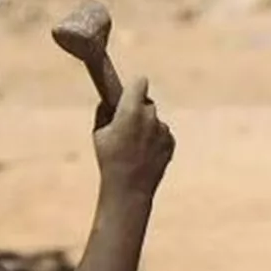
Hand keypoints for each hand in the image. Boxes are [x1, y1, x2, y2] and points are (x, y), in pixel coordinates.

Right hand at [92, 77, 174, 200]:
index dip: (134, 86)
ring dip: (147, 127)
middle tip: (127, 123)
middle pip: (147, 102)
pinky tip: (144, 154)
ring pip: (154, 120)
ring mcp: (163, 130)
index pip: (139, 82)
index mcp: (131, 110)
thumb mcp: (99, 133)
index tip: (130, 91)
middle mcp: (150, 117)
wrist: (129, 188)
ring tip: (134, 146)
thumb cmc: (109, 159)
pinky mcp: (171, 142)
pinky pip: (162, 134)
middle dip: (138, 109)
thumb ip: (105, 111)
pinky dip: (155, 140)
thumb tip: (108, 100)